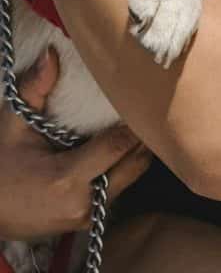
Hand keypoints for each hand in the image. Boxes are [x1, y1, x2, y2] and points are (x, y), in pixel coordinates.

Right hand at [0, 48, 151, 238]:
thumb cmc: (1, 167)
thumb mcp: (13, 126)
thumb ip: (35, 89)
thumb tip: (51, 53)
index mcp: (66, 179)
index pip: (119, 144)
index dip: (136, 121)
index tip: (145, 96)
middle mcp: (83, 202)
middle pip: (136, 162)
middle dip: (145, 135)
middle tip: (150, 105)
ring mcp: (88, 216)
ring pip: (133, 176)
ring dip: (138, 151)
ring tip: (141, 122)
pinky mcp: (89, 222)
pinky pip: (121, 189)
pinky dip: (126, 167)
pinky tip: (126, 146)